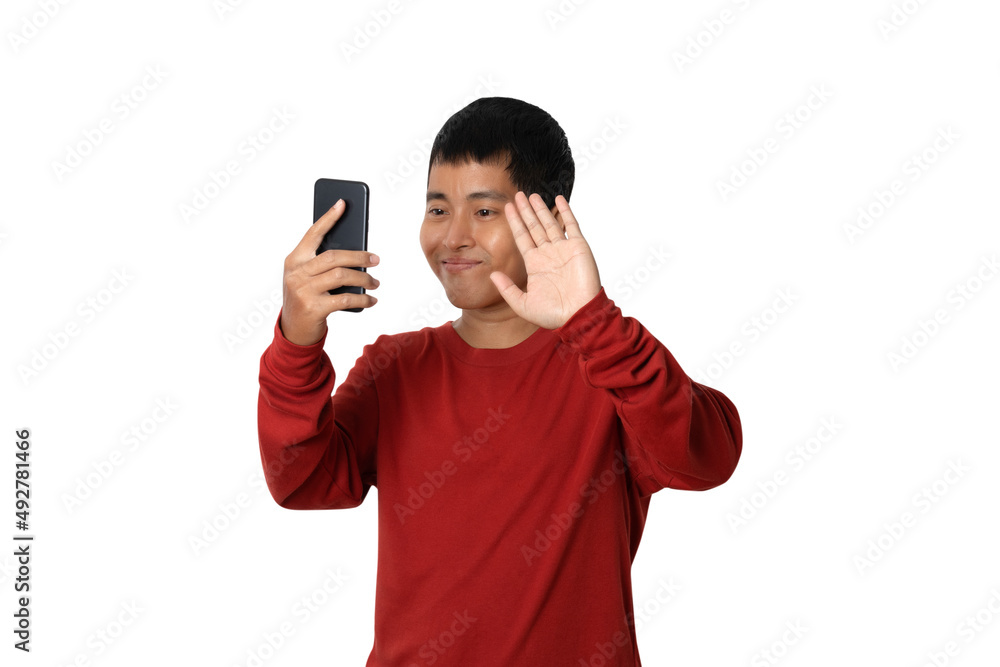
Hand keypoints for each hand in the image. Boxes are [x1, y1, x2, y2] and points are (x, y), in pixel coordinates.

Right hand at [280, 199, 380, 345]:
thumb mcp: (307, 278)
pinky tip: (371, 300)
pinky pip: (345, 298)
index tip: (342, 203)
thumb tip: (356, 253)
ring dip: (363, 279)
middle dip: (359, 257)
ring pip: (341, 275)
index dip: (328, 218)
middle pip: (334, 256)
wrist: (294, 331)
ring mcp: (303, 290)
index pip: (313, 234)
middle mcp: (296, 273)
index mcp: (294, 260)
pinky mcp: (314, 308)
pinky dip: (362, 299)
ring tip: (375, 283)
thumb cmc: (306, 299)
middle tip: (376, 260)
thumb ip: (322, 264)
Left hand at [490, 192, 600, 329]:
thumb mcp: (523, 304)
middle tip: (517, 195)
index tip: (507, 207)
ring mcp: (563, 249)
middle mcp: (548, 254)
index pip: (522, 237)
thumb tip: (492, 274)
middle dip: (525, 211)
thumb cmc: (553, 314)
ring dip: (541, 209)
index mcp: (535, 264)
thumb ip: (507, 289)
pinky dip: (566, 211)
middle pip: (534, 227)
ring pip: (549, 223)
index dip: (515, 222)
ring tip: (532, 194)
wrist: (579, 315)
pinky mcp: (579, 247)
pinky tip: (558, 199)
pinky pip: (571, 225)